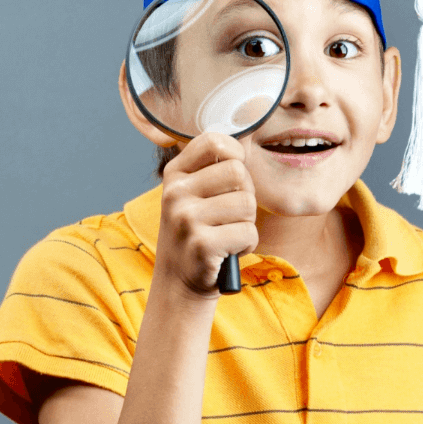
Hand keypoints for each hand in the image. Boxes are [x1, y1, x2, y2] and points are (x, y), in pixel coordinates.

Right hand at [156, 133, 258, 297]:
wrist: (179, 281)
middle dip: (246, 195)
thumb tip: (245, 143)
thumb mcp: (193, 195)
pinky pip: (248, 233)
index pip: (214, 142)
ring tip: (227, 234)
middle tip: (231, 215)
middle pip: (238, 172)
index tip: (234, 177)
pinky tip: (227, 250)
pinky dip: (246, 245)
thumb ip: (212, 168)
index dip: (236, 155)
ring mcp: (186, 219)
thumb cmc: (196, 232)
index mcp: (174, 174)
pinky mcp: (202, 245)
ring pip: (247, 204)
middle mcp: (175, 193)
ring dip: (246, 223)